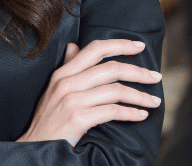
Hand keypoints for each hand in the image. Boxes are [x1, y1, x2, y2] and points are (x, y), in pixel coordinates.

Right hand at [18, 38, 161, 145]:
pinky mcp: (78, 119)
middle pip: (111, 69)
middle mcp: (66, 83)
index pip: (95, 49)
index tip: (140, 46)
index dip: (120, 45)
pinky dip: (131, 113)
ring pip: (116, 91)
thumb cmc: (48, 119)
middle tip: (156, 77)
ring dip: (140, 96)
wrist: (35, 146)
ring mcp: (72, 101)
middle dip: (138, 72)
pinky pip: (112, 111)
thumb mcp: (54, 90)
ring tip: (154, 101)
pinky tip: (141, 115)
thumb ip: (67, 68)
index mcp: (62, 73)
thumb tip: (74, 46)